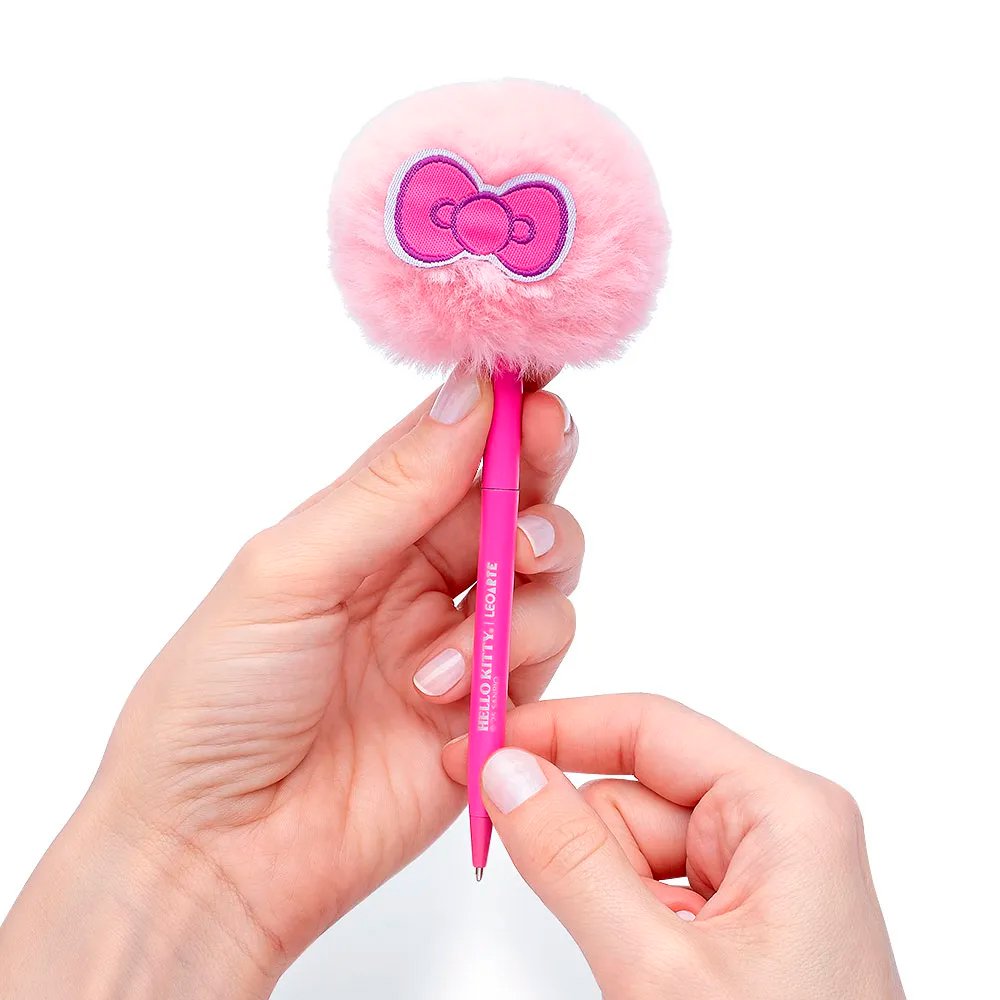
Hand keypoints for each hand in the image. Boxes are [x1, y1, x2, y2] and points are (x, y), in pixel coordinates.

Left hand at [0, 370, 582, 997]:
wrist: (212, 852)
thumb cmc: (216, 703)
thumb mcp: (288, 573)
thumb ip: (387, 491)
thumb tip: (467, 397)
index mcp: (363, 529)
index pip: (450, 448)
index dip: (500, 410)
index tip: (539, 378)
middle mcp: (417, 577)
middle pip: (516, 503)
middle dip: (539, 473)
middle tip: (546, 449)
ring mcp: (458, 643)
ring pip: (546, 579)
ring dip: (520, 587)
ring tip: (447, 644)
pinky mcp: (489, 712)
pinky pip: (544, 659)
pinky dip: (512, 662)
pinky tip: (439, 696)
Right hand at [443, 695, 903, 999]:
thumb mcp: (657, 969)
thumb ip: (572, 861)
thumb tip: (507, 774)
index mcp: (785, 811)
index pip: (649, 727)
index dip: (558, 728)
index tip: (483, 742)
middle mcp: (781, 829)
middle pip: (636, 791)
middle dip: (583, 843)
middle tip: (548, 888)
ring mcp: (764, 877)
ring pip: (635, 845)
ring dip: (606, 896)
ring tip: (639, 971)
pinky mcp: (746, 919)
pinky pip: (654, 888)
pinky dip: (626, 920)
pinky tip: (646, 972)